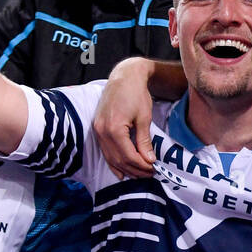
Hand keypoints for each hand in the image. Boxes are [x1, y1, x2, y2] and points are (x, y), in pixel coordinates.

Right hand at [94, 58, 157, 178]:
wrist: (123, 77)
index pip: (128, 156)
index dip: (142, 165)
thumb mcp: (144, 118)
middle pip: (119, 160)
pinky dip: (113, 162)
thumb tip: (149, 160)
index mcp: (114, 129)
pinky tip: (121, 172)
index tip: (154, 168)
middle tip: (150, 173)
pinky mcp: (97, 128)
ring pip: (110, 158)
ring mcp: (97, 130)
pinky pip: (104, 151)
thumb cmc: (136, 94)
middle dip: (135, 169)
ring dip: (125, 168)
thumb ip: (144, 141)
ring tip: (140, 173)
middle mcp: (102, 131)